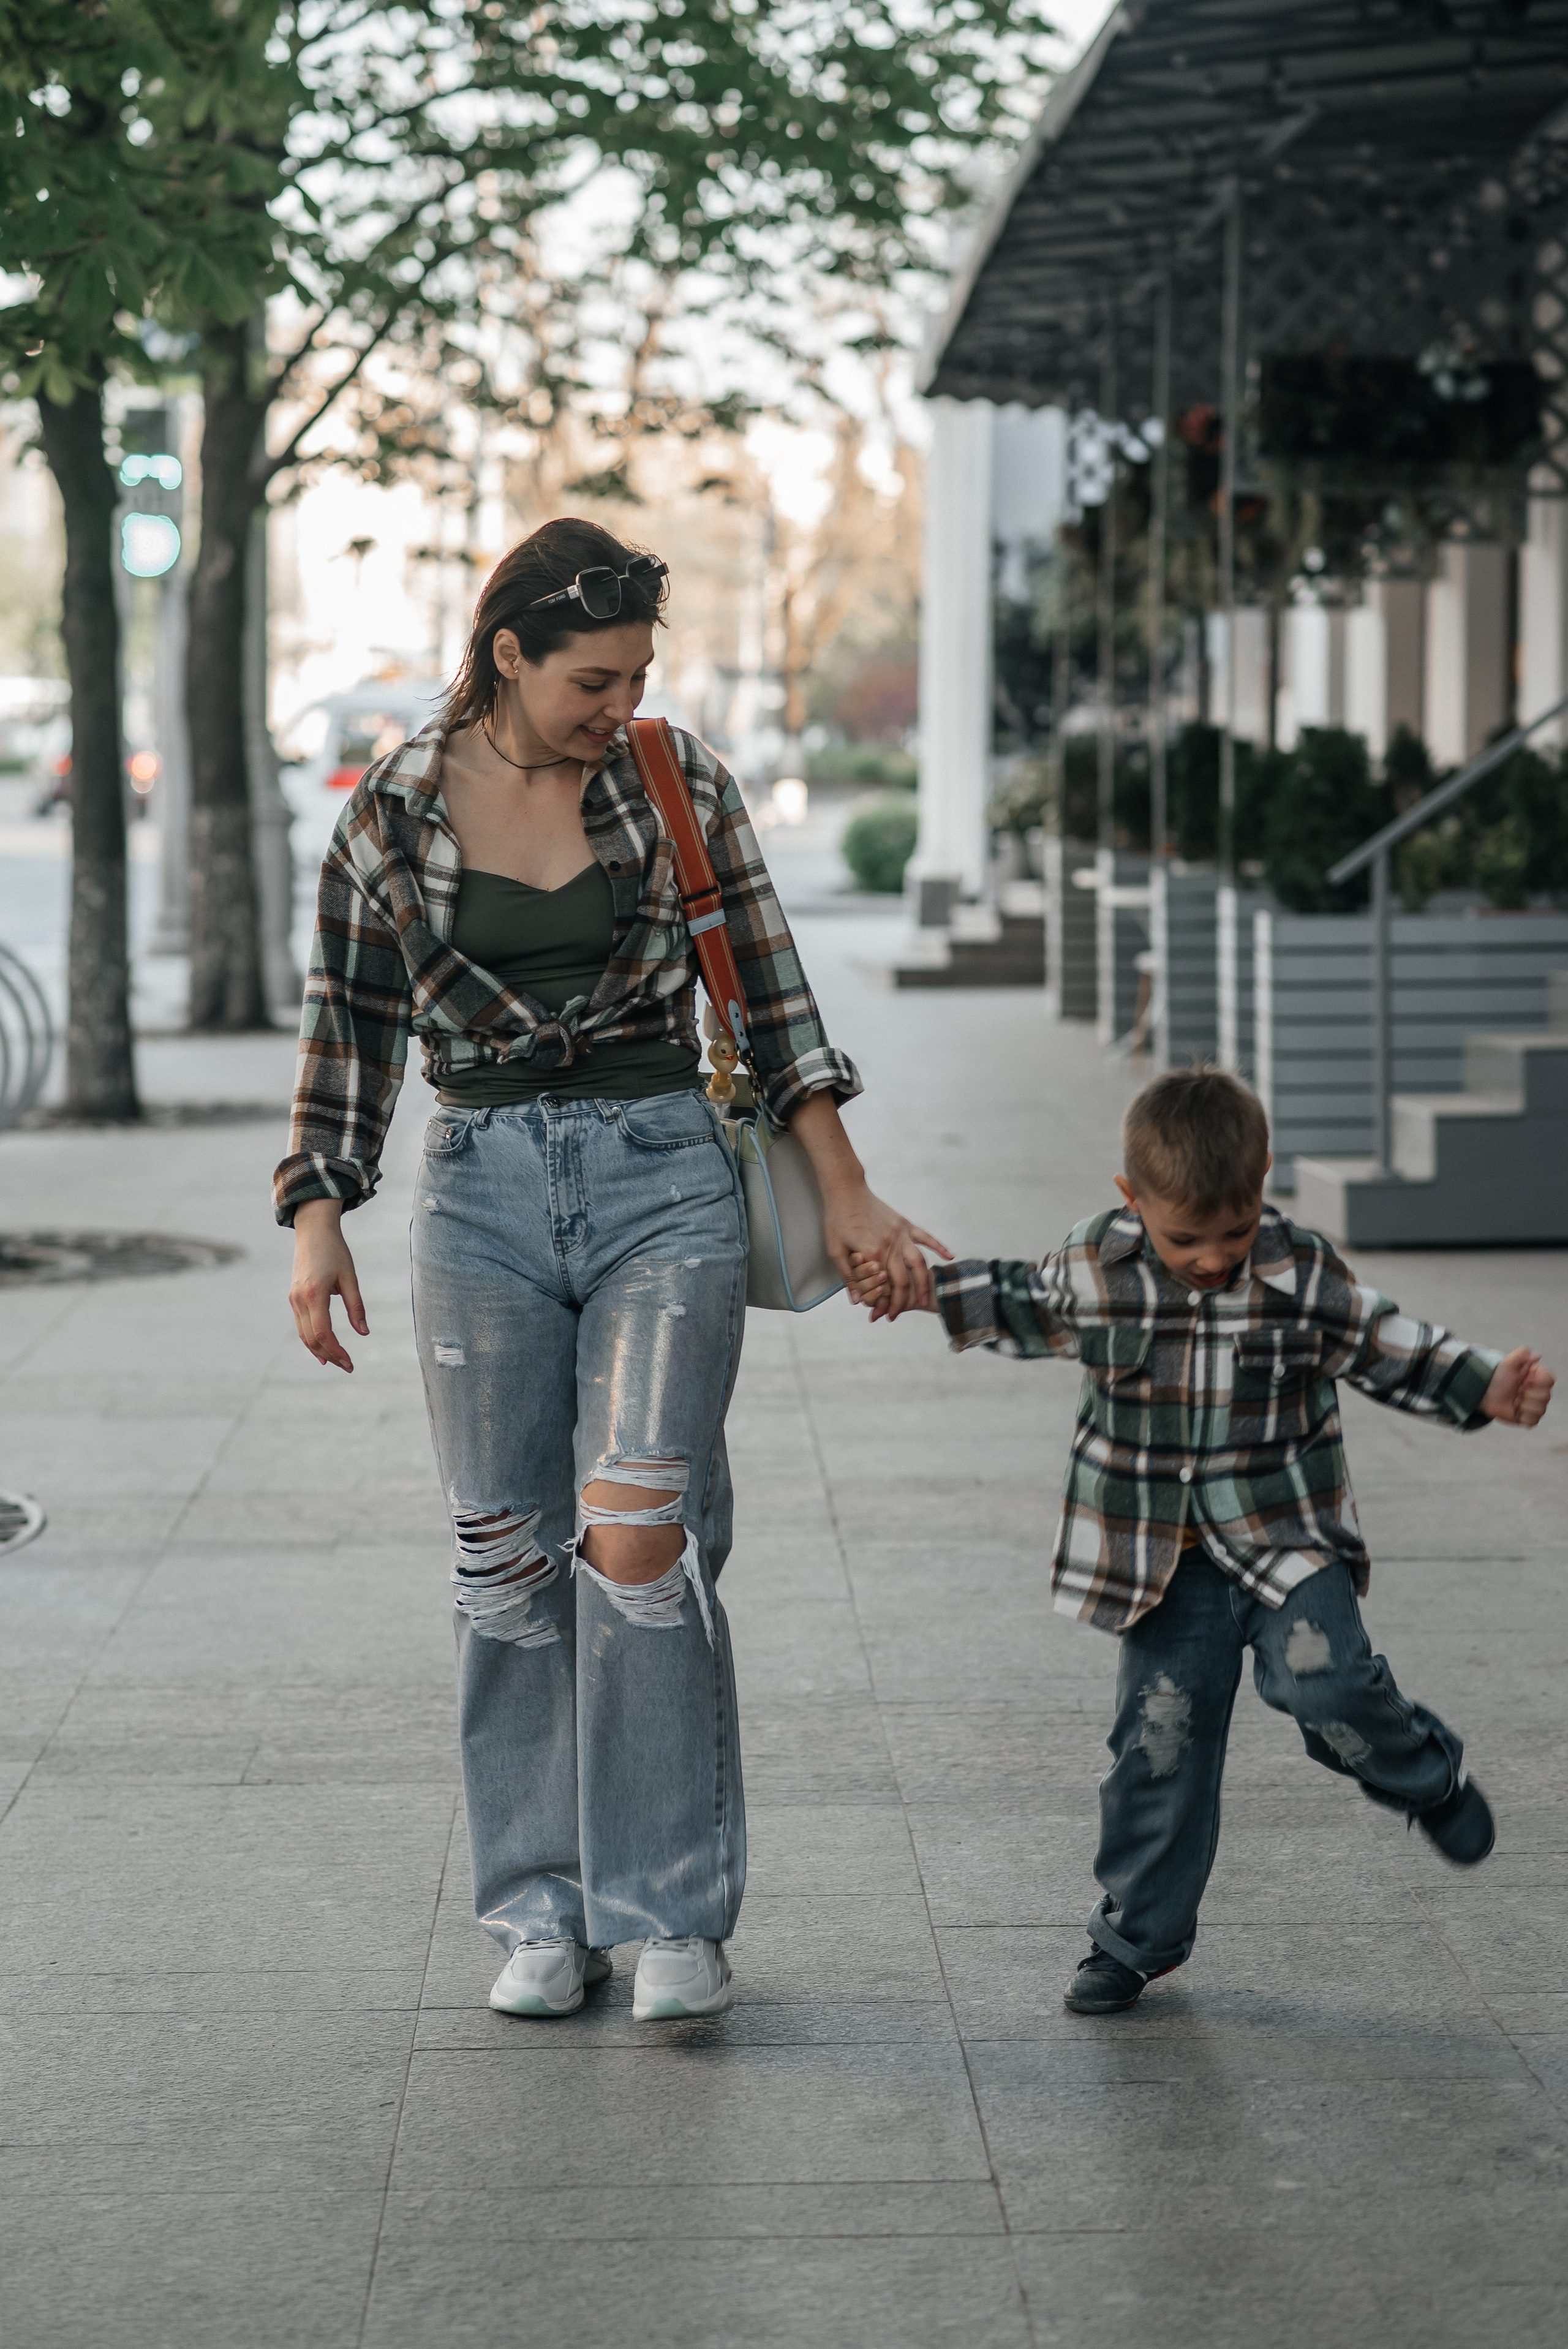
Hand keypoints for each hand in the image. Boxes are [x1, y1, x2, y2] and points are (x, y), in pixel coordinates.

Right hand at [288, 1198, 367, 1372]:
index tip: (350, 1362)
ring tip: (336, 1362)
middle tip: (347, 1366)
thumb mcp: (350, 1277)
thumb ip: (356, 1306)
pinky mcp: (293, 1297)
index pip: (324, 1333)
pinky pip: (301, 1325)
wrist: (313, 1231)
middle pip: (312, 1338)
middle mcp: (300, 1299)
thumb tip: (364, 1333)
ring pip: (304, 1334)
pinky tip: (321, 1349)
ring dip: (319, 1350)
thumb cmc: (335, 1251)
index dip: (336, 1350)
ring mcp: (293, 1299)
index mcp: (315, 1294)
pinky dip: (311, 1339)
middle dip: (330, 1355)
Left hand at [822, 1188, 949, 1318]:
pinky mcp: (905, 1224)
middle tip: (899, 1315)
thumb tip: (856, 1301)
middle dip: (902, 1301)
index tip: (882, 1316)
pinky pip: (926, 1237)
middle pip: (903, 1280)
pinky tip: (950, 1256)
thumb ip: (847, 1276)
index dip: (883, 1304)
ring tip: (927, 1298)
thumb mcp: (836, 1250)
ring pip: (918, 1263)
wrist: (846, 1190)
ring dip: (924, 1283)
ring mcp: (900, 1234)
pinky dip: (939, 1247)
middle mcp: (890, 1245)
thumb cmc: (837, 1220)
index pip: (883, 1286)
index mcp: (872, 1253)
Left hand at [1480, 1347, 1553, 1425]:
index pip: (1550, 1380)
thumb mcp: (1508, 1362)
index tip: (1524, 1379)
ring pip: (1540, 1410)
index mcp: (1538, 1377)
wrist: (1487, 1393)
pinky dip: (1522, 1416)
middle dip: (1527, 1394)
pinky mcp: (1530, 1418)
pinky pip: (1533, 1421)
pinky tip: (1515, 1410)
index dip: (1537, 1381)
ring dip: (1523, 1405)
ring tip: (1514, 1400)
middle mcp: (1540, 1391)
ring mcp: (1536, 1405)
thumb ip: (1522, 1354)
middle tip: (1516, 1391)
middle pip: (1546, 1397)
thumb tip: (1536, 1356)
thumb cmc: (1499, 1377)